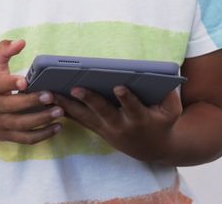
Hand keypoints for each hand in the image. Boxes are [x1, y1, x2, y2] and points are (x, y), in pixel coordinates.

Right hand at [0, 39, 63, 144]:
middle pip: (12, 106)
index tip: (25, 80)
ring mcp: (0, 123)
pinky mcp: (7, 136)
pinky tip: (57, 127)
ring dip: (42, 120)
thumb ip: (5, 50)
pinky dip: (42, 135)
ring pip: (21, 125)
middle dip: (32, 102)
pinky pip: (25, 139)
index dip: (11, 83)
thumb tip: (21, 42)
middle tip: (51, 96)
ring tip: (60, 111)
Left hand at [55, 85, 182, 161]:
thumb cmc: (163, 122)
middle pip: (103, 111)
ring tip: (50, 93)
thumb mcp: (172, 110)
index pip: (133, 107)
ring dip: (67, 105)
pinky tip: (49, 100)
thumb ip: (169, 93)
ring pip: (84, 116)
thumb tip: (161, 73)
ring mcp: (106, 129)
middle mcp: (120, 125)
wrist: (153, 149)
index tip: (119, 87)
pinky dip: (64, 110)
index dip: (126, 98)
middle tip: (76, 88)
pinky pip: (78, 120)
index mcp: (140, 118)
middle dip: (90, 99)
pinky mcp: (97, 129)